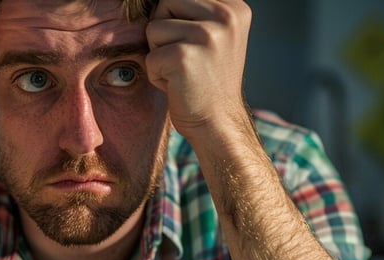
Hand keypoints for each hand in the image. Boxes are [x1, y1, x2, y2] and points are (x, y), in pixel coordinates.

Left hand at [145, 0, 251, 138]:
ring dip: (159, 54)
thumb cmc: (207, 82)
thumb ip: (195, 12)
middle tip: (184, 59)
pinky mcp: (184, 56)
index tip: (192, 47)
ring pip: (154, 28)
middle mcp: (225, 15)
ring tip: (182, 72)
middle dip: (164, 32)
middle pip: (166, 3)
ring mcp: (206, 35)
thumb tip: (157, 1)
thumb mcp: (214, 36)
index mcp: (234, 6)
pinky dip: (156, 75)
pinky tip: (178, 85)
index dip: (176, 20)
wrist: (218, 122)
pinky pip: (149, 57)